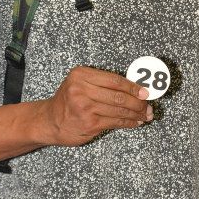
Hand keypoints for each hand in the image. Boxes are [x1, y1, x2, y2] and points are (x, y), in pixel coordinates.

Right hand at [36, 65, 152, 146]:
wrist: (49, 121)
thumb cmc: (68, 102)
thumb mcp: (79, 84)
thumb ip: (101, 84)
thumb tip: (134, 89)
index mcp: (81, 75)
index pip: (114, 80)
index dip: (133, 86)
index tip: (145, 92)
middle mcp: (81, 89)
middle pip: (119, 96)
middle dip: (138, 102)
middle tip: (148, 106)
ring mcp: (85, 107)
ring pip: (119, 110)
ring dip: (136, 114)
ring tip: (145, 115)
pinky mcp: (89, 123)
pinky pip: (115, 122)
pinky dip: (128, 123)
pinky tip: (135, 122)